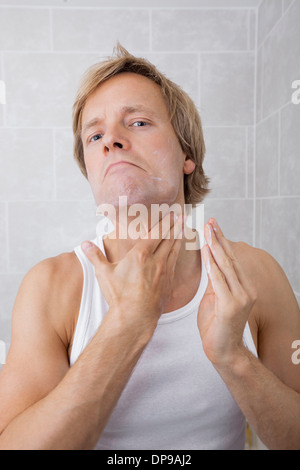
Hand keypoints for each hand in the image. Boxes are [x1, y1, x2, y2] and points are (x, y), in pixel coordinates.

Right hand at [81, 211, 183, 330]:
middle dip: (175, 226)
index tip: (172, 213)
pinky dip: (177, 255)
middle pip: (169, 239)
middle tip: (181, 217)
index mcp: (141, 254)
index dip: (165, 222)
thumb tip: (85, 244)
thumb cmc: (118, 295)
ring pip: (175, 251)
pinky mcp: (169, 284)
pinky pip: (175, 265)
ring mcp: (165, 273)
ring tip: (182, 230)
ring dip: (178, 239)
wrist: (134, 318)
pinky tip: (177, 254)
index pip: (157, 233)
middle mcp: (156, 261)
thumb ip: (95, 256)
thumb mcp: (103, 273)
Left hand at [197, 218, 256, 366]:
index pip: (232, 259)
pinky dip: (211, 263)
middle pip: (231, 258)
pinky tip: (206, 249)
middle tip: (210, 220)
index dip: (223, 241)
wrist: (223, 351)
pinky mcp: (231, 304)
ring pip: (226, 265)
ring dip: (215, 245)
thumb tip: (210, 265)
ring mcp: (241, 297)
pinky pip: (218, 279)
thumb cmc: (217, 327)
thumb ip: (215, 283)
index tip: (214, 226)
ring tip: (207, 229)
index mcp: (243, 287)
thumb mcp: (215, 299)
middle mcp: (246, 289)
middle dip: (219, 238)